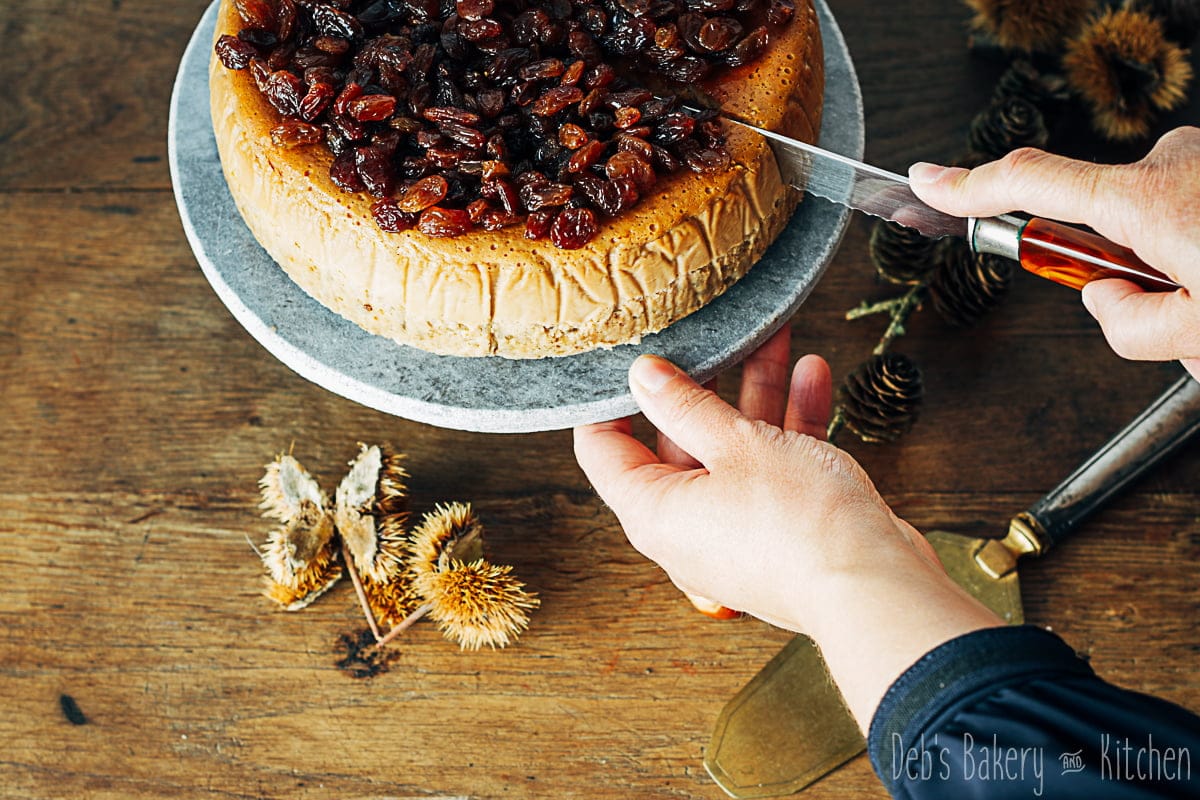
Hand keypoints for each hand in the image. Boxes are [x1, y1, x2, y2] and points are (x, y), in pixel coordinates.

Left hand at [574, 331, 1001, 727]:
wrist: (875, 587)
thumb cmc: (798, 523)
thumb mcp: (735, 443)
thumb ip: (685, 405)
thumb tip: (642, 376)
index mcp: (653, 512)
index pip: (602, 450)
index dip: (607, 398)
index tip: (625, 354)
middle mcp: (685, 526)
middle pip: (677, 441)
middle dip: (703, 381)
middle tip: (713, 331)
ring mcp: (733, 530)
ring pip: (733, 449)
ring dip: (755, 392)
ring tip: (773, 335)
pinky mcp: (778, 531)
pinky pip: (772, 470)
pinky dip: (788, 425)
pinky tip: (811, 374)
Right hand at [908, 127, 1199, 379]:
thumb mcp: (1199, 334)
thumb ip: (1130, 327)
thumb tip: (1104, 298)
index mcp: (1149, 199)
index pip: (1030, 183)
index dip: (967, 187)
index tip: (928, 182)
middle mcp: (1172, 164)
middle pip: (1103, 232)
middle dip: (1131, 283)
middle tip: (1183, 320)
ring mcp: (1198, 161)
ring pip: (1155, 236)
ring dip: (1182, 281)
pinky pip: (1191, 221)